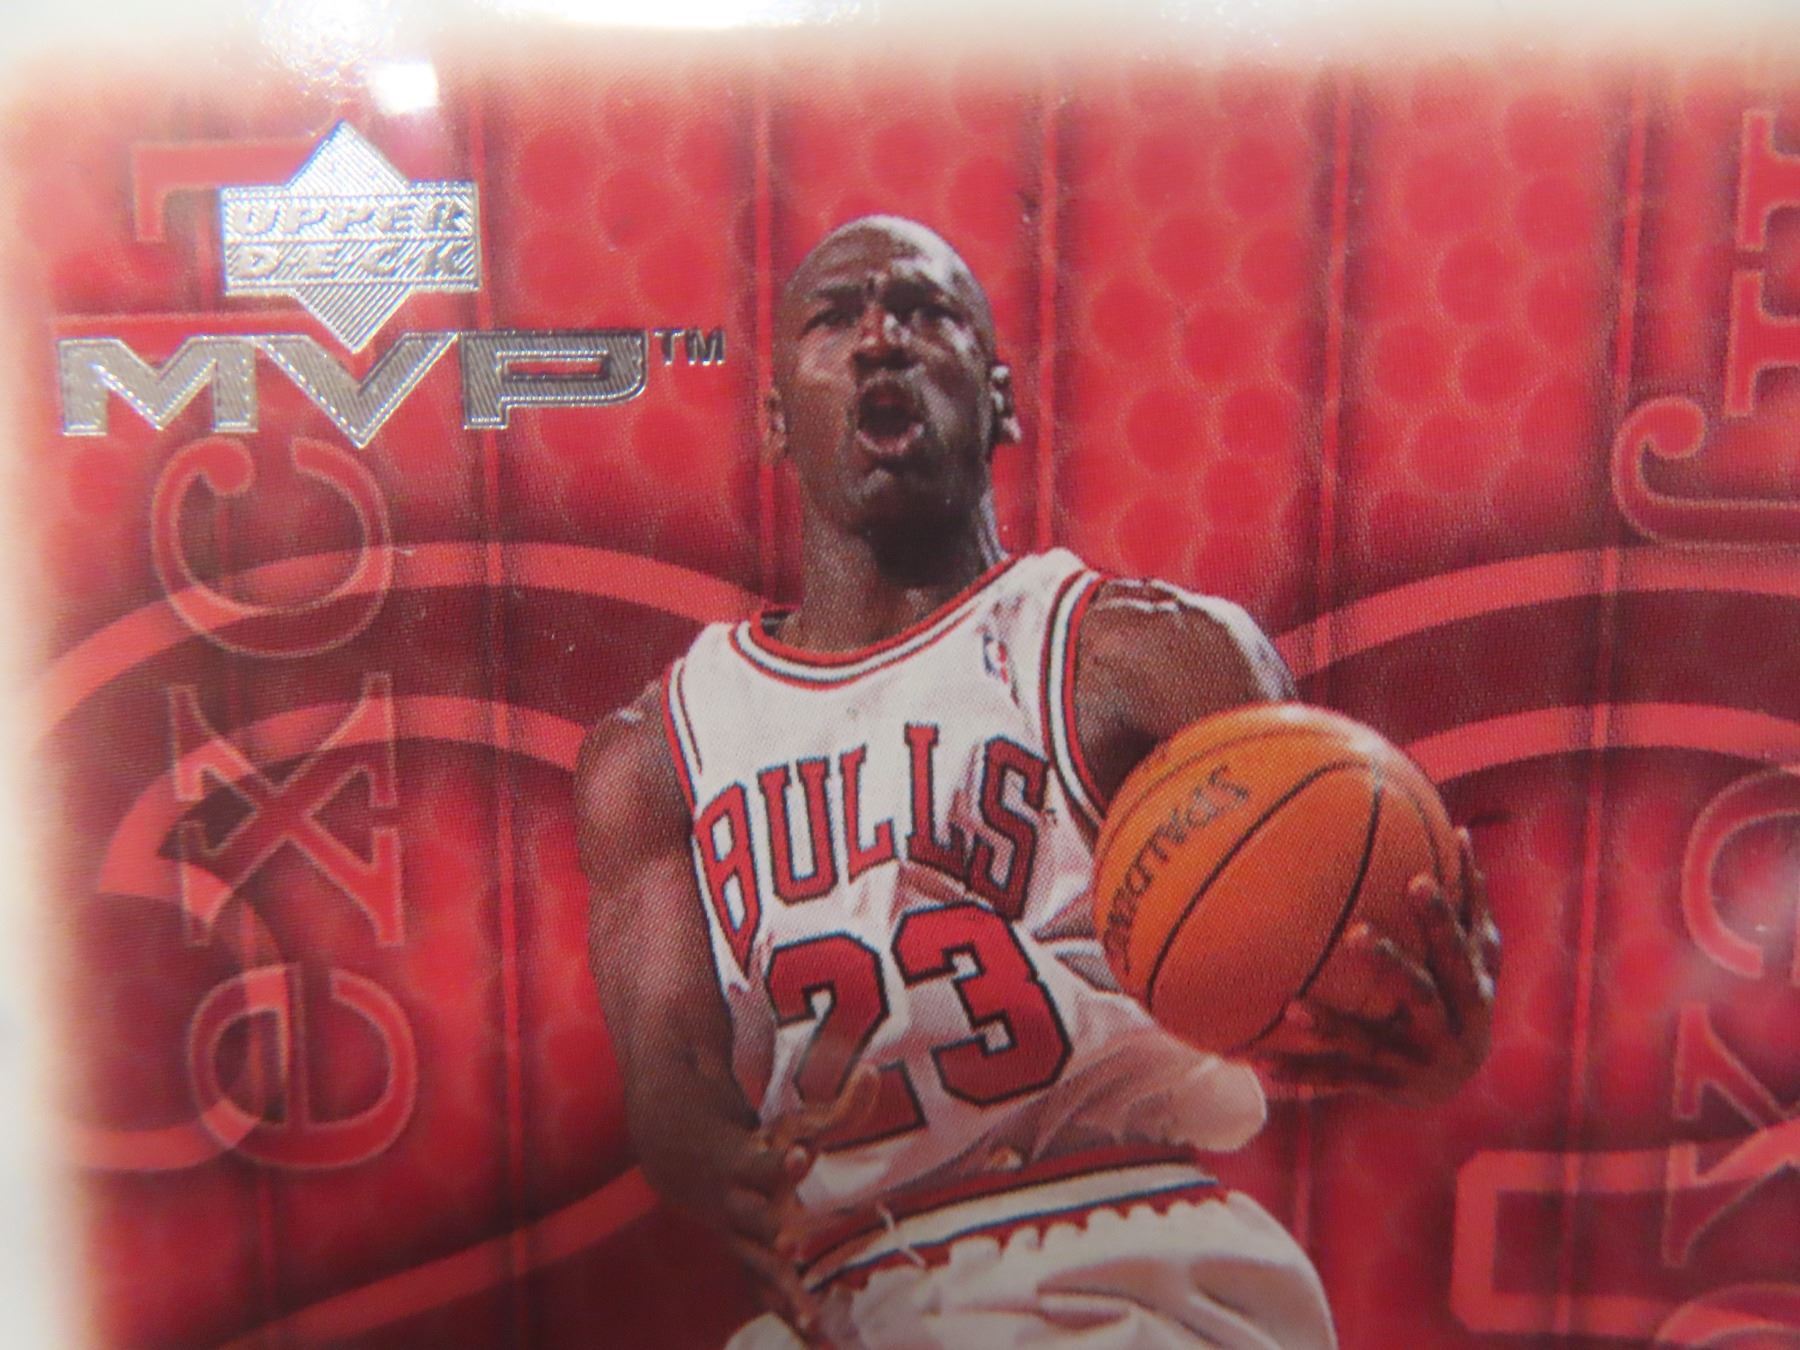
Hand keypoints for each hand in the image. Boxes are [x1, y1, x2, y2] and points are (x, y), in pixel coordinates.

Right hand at [719, 1068, 881, 1342]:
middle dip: (778, 1236)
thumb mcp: (790, 1121)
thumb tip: (876, 1074)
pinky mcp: (748, 1262)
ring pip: (759, 1269)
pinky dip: (788, 1314)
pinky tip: (818, 1338)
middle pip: (757, 1223)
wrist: (683, 1161)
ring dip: (785, 1292)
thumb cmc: (754, 1140)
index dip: (781, 1162)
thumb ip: (836, 1107)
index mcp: (747, 1164)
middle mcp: (738, 1205)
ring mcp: (738, 1239)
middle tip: (795, 1247)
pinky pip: (767, 1294)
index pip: (764, 1163)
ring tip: (813, 1319)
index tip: (801, 1155)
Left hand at [1257, 828, 1499, 1104]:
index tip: (1416, 879)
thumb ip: (1469, 903)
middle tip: (1355, 934)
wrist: (1461, 1085)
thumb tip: (1458, 829)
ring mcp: (1415, 1062)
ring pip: (1370, 1042)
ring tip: (1293, 1007)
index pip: (1460, 947)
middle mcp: (1449, 1029)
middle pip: (1421, 993)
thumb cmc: (1461, 997)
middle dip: (1392, 966)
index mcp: (1472, 989)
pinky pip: (1337, 1077)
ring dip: (1332, 1025)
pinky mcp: (1383, 1086)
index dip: (1442, 917)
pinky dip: (1301, 1069)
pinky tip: (1260, 1062)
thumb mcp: (1477, 957)